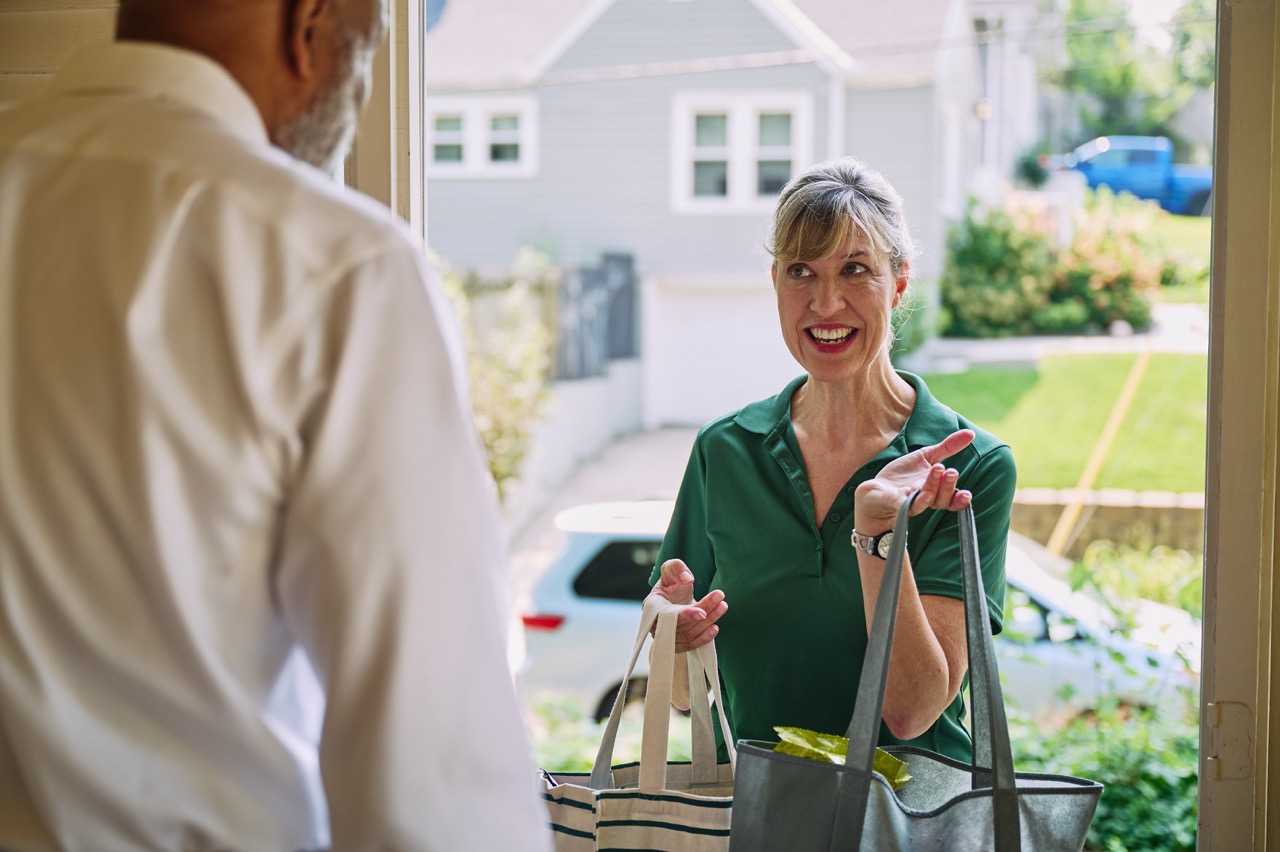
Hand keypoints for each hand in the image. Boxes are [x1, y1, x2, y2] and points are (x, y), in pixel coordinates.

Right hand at [645, 558, 727, 652]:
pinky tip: (715, 627)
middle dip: (703, 611)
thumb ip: (676, 568)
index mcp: (652, 606)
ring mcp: (666, 637)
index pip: (667, 614)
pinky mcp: (676, 644)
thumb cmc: (671, 584)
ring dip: (708, 621)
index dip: (685, 614)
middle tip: (720, 598)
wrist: (673, 599)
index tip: (702, 612)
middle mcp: (656, 625)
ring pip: (688, 634)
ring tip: (723, 605)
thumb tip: (687, 579)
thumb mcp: (671, 569)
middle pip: (682, 623)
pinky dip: (704, 638)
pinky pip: (690, 645)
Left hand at [854, 429, 974, 531]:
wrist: (876, 488)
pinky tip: (917, 492)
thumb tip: (971, 433)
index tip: (967, 494)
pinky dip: (912, 500)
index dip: (960, 500)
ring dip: (933, 486)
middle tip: (951, 471)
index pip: (951, 499)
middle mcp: (925, 499)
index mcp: (936, 490)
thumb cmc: (903, 475)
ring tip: (938, 469)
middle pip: (941, 499)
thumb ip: (948, 447)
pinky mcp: (894, 502)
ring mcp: (909, 501)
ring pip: (926, 500)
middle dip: (948, 486)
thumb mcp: (926, 457)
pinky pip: (905, 504)